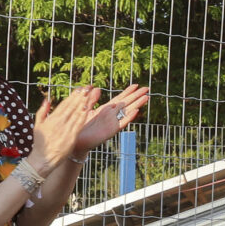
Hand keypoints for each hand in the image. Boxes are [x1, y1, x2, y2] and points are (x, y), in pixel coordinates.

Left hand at [37, 83, 151, 165]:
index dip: (128, 92)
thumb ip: (91, 99)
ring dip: (137, 104)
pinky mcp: (111, 130)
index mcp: (106, 110)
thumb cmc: (80, 126)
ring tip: (146, 98)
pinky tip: (137, 111)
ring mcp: (112, 122)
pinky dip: (129, 117)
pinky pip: (122, 123)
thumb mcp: (85, 109)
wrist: (76, 141)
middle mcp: (111, 115)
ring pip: (128, 111)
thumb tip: (97, 88)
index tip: (136, 85)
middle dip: (137, 96)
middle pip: (127, 103)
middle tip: (148, 88)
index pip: (120, 98)